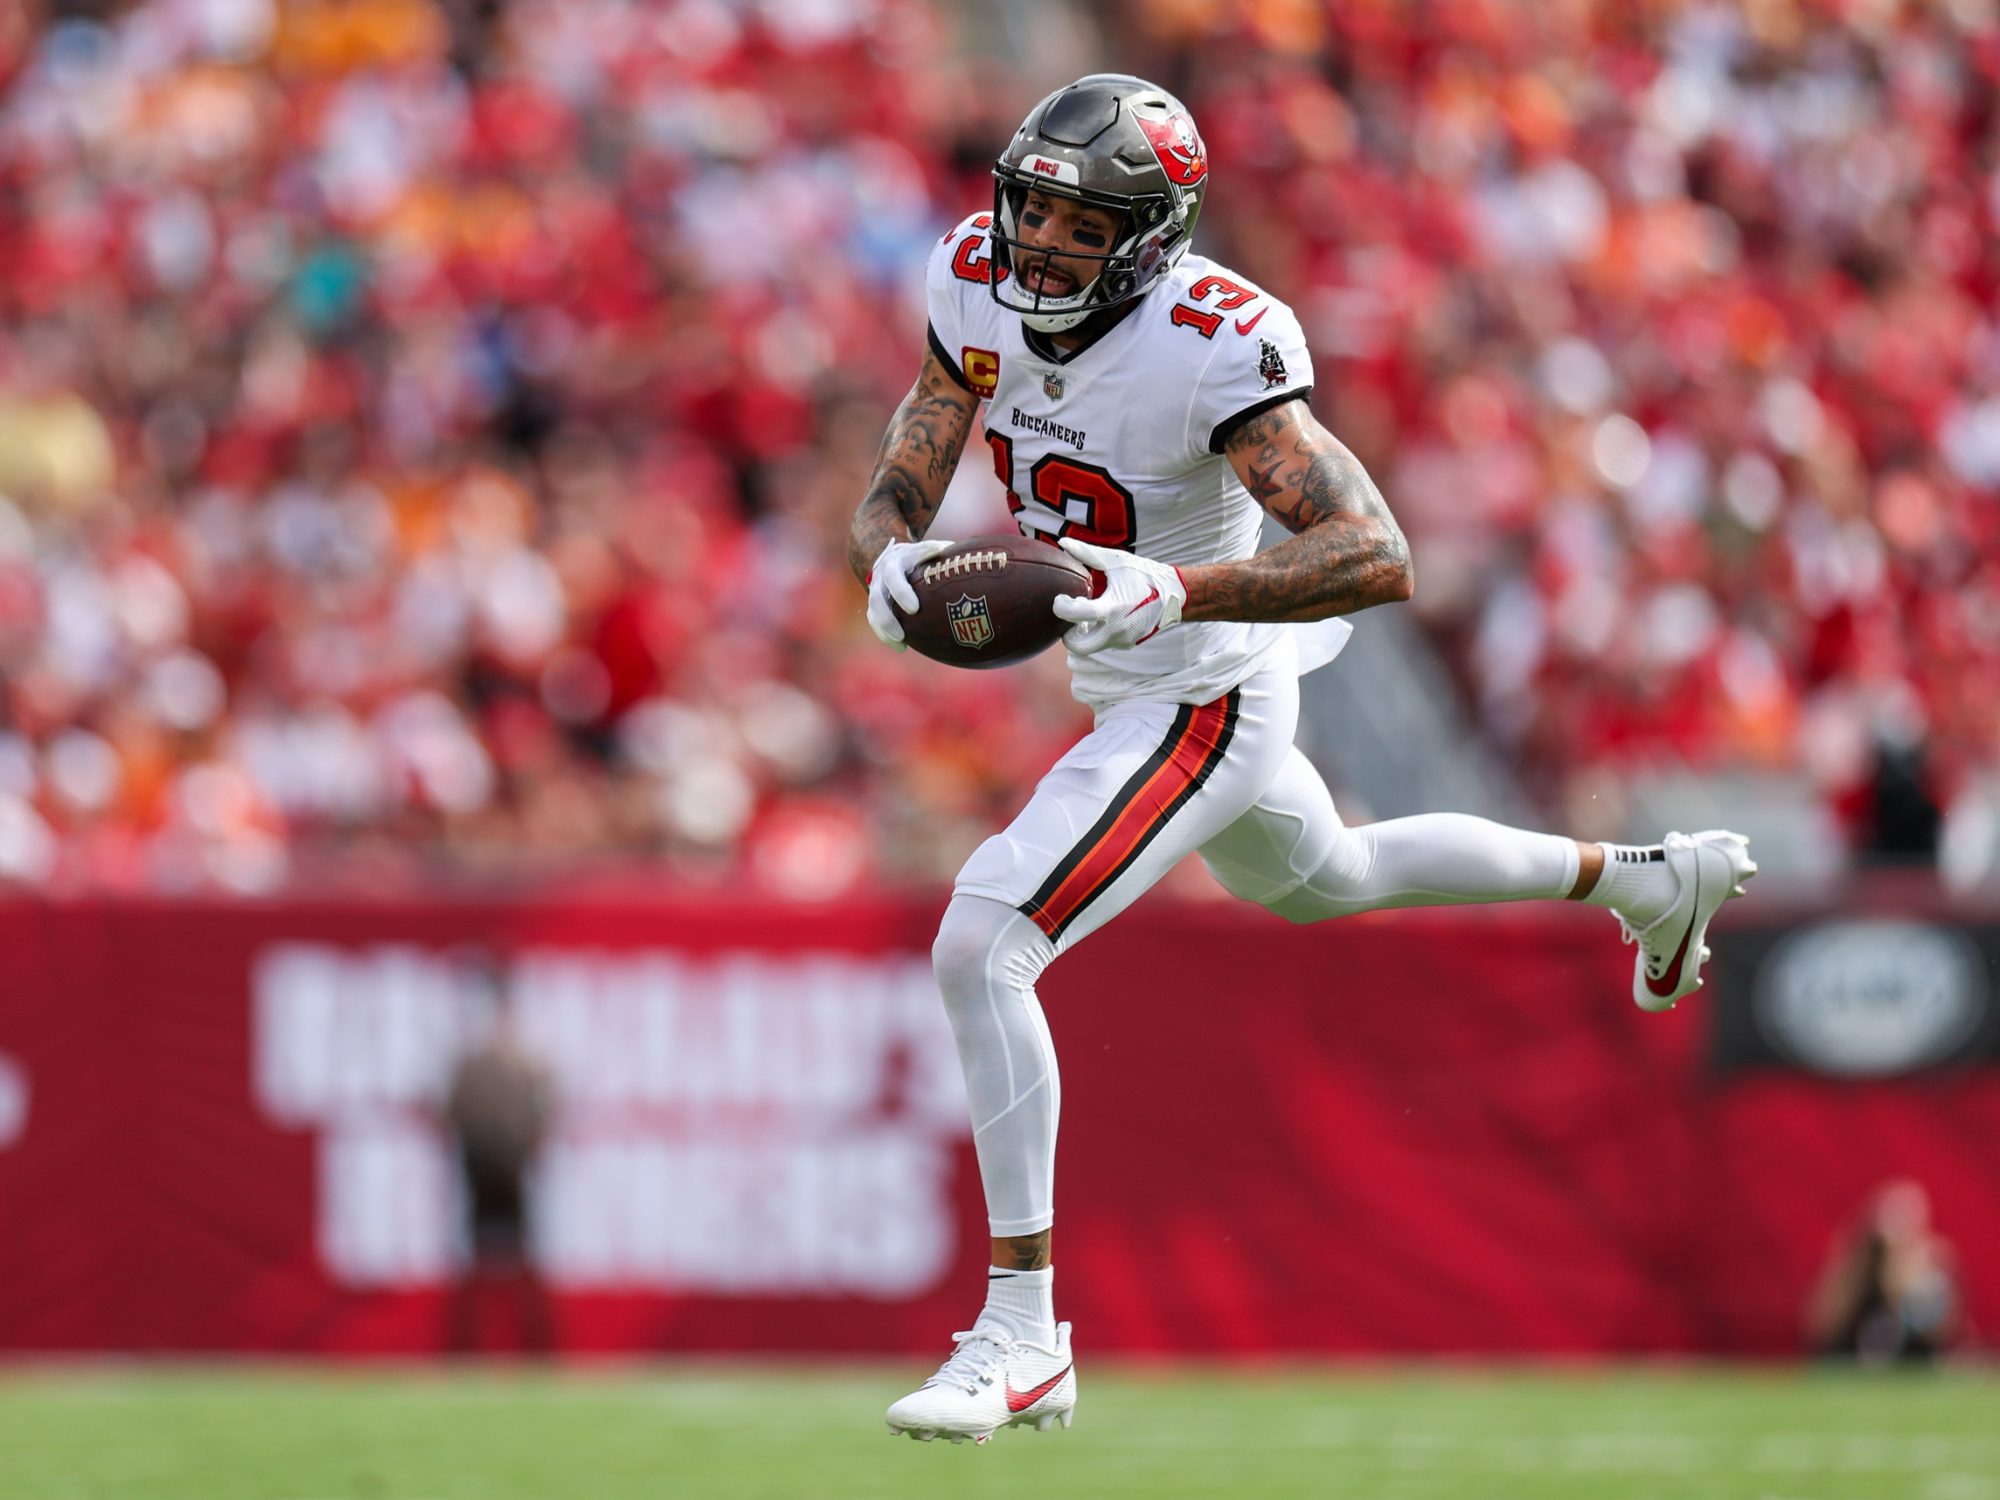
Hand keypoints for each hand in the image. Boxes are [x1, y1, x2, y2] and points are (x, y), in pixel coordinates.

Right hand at [865, 538, 951, 647]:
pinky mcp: (876, 603)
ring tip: (901, 645)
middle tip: (902, 634)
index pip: (893, 575)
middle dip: (888, 618)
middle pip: (876, 598)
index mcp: (897, 560)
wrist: (898, 554)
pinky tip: (901, 647)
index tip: (914, 609)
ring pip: (873, 612)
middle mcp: (881, 574)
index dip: (901, 592)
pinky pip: (874, 621)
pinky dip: (885, 635)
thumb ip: (949, 553)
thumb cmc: (925, 553)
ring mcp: (876, 589)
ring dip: (884, 630)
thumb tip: (973, 561)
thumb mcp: (935, 547)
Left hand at [1050, 538, 1187, 655]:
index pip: (1075, 615)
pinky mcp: (1128, 643)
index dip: (1061, 607)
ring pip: (1091, 647)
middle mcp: (1117, 629)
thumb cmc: (1145, 575)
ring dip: (1082, 633)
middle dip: (1067, 634)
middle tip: (1070, 616)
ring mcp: (1123, 640)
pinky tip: (1101, 616)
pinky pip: (1105, 644)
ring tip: (1085, 612)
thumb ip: (1087, 553)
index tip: (1060, 598)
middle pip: (1078, 646)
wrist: (1177, 595)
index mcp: (1112, 608)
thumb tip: (1063, 542)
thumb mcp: (1117, 561)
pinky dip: (1097, 633)